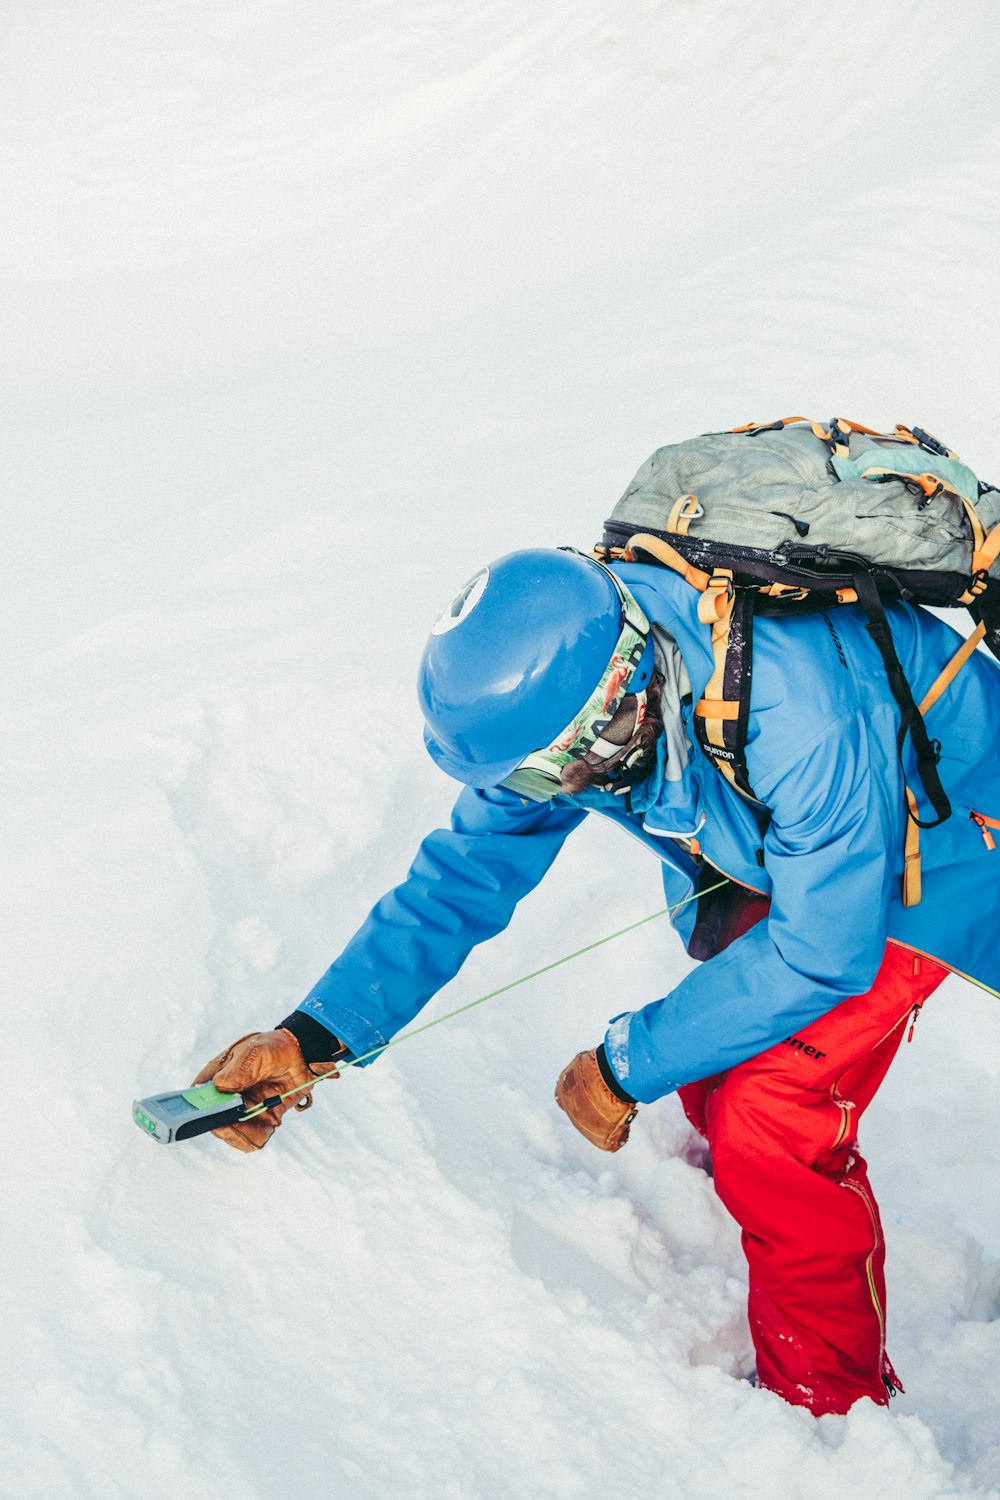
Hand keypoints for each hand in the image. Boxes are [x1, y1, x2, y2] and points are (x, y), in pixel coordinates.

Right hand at [192, 1028, 339, 1152]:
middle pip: (213, 1121)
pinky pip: (253, 1139)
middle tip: (242, 1114)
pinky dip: (259, 1136)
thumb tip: (220, 1088)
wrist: (303, 1056)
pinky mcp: (260, 1120)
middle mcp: (226, 1097)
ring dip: (245, 1132)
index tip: (211, 1114)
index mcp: (217, 1076)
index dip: (197, 1109)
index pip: (196, 1097)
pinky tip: (270, 1122)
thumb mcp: (256, 1052)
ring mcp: (242, 1110)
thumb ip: (238, 1070)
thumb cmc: (275, 1048)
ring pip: (232, 1135)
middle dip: (225, 1124)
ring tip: (260, 1115)